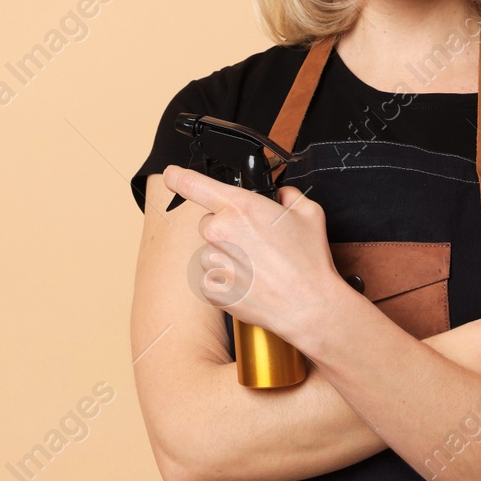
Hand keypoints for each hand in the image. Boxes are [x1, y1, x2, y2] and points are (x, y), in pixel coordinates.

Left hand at [161, 165, 340, 347]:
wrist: (307, 305)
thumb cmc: (307, 262)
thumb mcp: (309, 213)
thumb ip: (288, 196)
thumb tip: (281, 196)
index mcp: (240, 207)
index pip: (194, 184)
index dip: (178, 176)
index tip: (172, 175)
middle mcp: (220, 232)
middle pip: (210, 222)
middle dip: (229, 228)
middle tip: (257, 242)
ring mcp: (212, 262)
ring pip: (211, 250)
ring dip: (228, 255)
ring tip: (258, 266)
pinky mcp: (210, 287)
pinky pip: (212, 275)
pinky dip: (227, 277)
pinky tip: (252, 281)